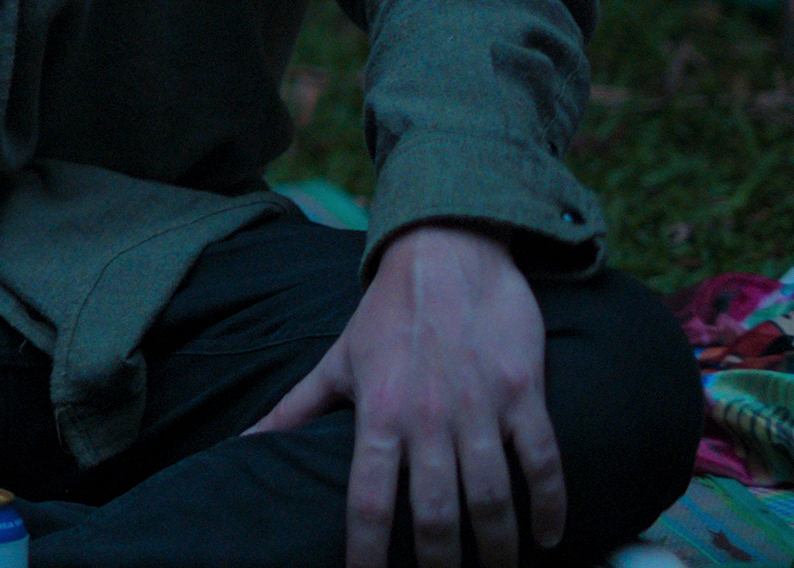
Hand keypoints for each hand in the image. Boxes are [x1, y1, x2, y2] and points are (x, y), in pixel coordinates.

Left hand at [251, 223, 562, 567]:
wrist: (446, 255)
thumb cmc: (386, 315)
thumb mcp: (335, 361)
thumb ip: (293, 410)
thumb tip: (244, 444)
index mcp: (376, 414)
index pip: (367, 500)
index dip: (366, 551)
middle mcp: (427, 417)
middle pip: (435, 512)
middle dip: (441, 564)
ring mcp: (480, 407)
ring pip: (492, 496)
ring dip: (497, 547)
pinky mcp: (524, 394)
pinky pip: (543, 461)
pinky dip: (549, 505)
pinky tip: (548, 539)